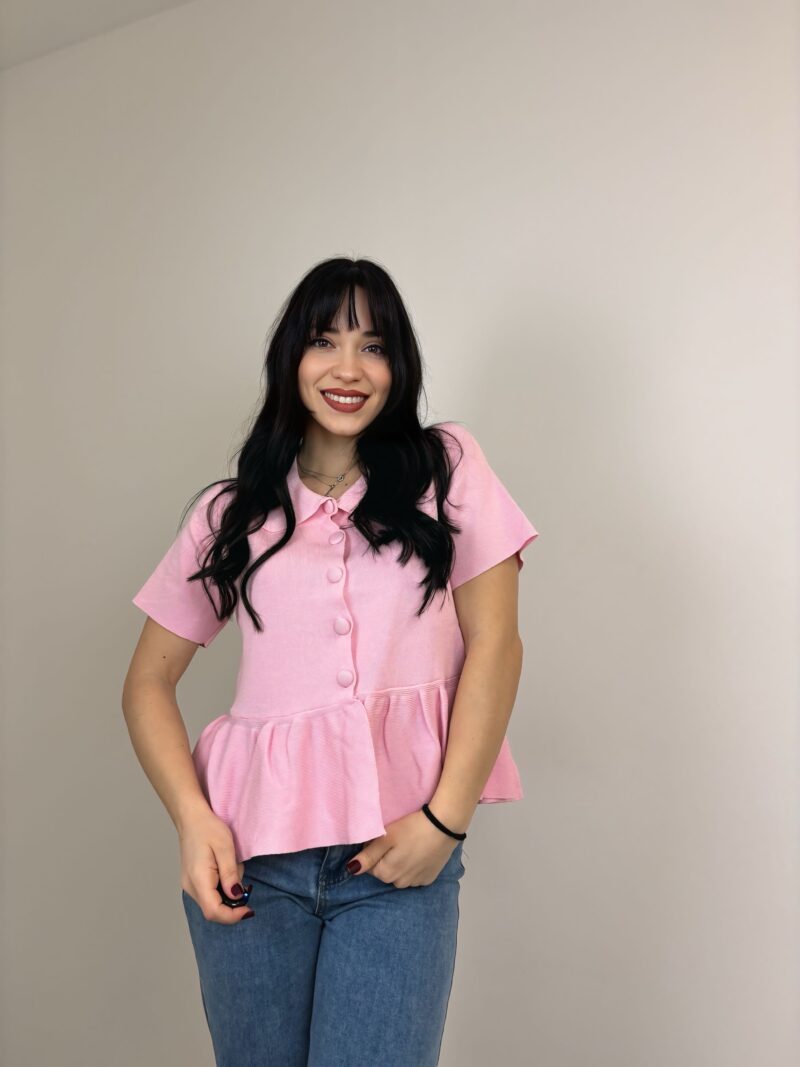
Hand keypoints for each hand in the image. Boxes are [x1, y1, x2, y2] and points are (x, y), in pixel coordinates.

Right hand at [178, 808, 252, 923]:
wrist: (191, 818)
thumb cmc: (208, 829)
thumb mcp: (225, 848)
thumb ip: (231, 874)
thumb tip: (236, 897)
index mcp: (198, 880)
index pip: (213, 911)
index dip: (232, 916)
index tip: (249, 909)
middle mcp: (190, 887)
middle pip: (213, 910)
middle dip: (233, 904)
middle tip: (245, 885)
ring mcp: (189, 885)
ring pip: (212, 903)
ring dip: (228, 894)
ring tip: (233, 868)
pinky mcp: (192, 881)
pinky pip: (209, 894)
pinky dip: (222, 889)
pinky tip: (226, 870)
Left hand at [347, 810, 458, 887]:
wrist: (444, 825)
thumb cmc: (412, 828)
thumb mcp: (386, 837)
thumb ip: (368, 855)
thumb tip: (351, 869)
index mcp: (386, 874)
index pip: (370, 867)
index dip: (374, 852)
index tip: (383, 839)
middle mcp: (400, 884)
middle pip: (385, 872)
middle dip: (386, 859)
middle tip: (396, 840)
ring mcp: (416, 883)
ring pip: (400, 875)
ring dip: (400, 864)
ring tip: (409, 845)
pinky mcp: (429, 878)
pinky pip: (415, 876)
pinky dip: (414, 866)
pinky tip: (420, 852)